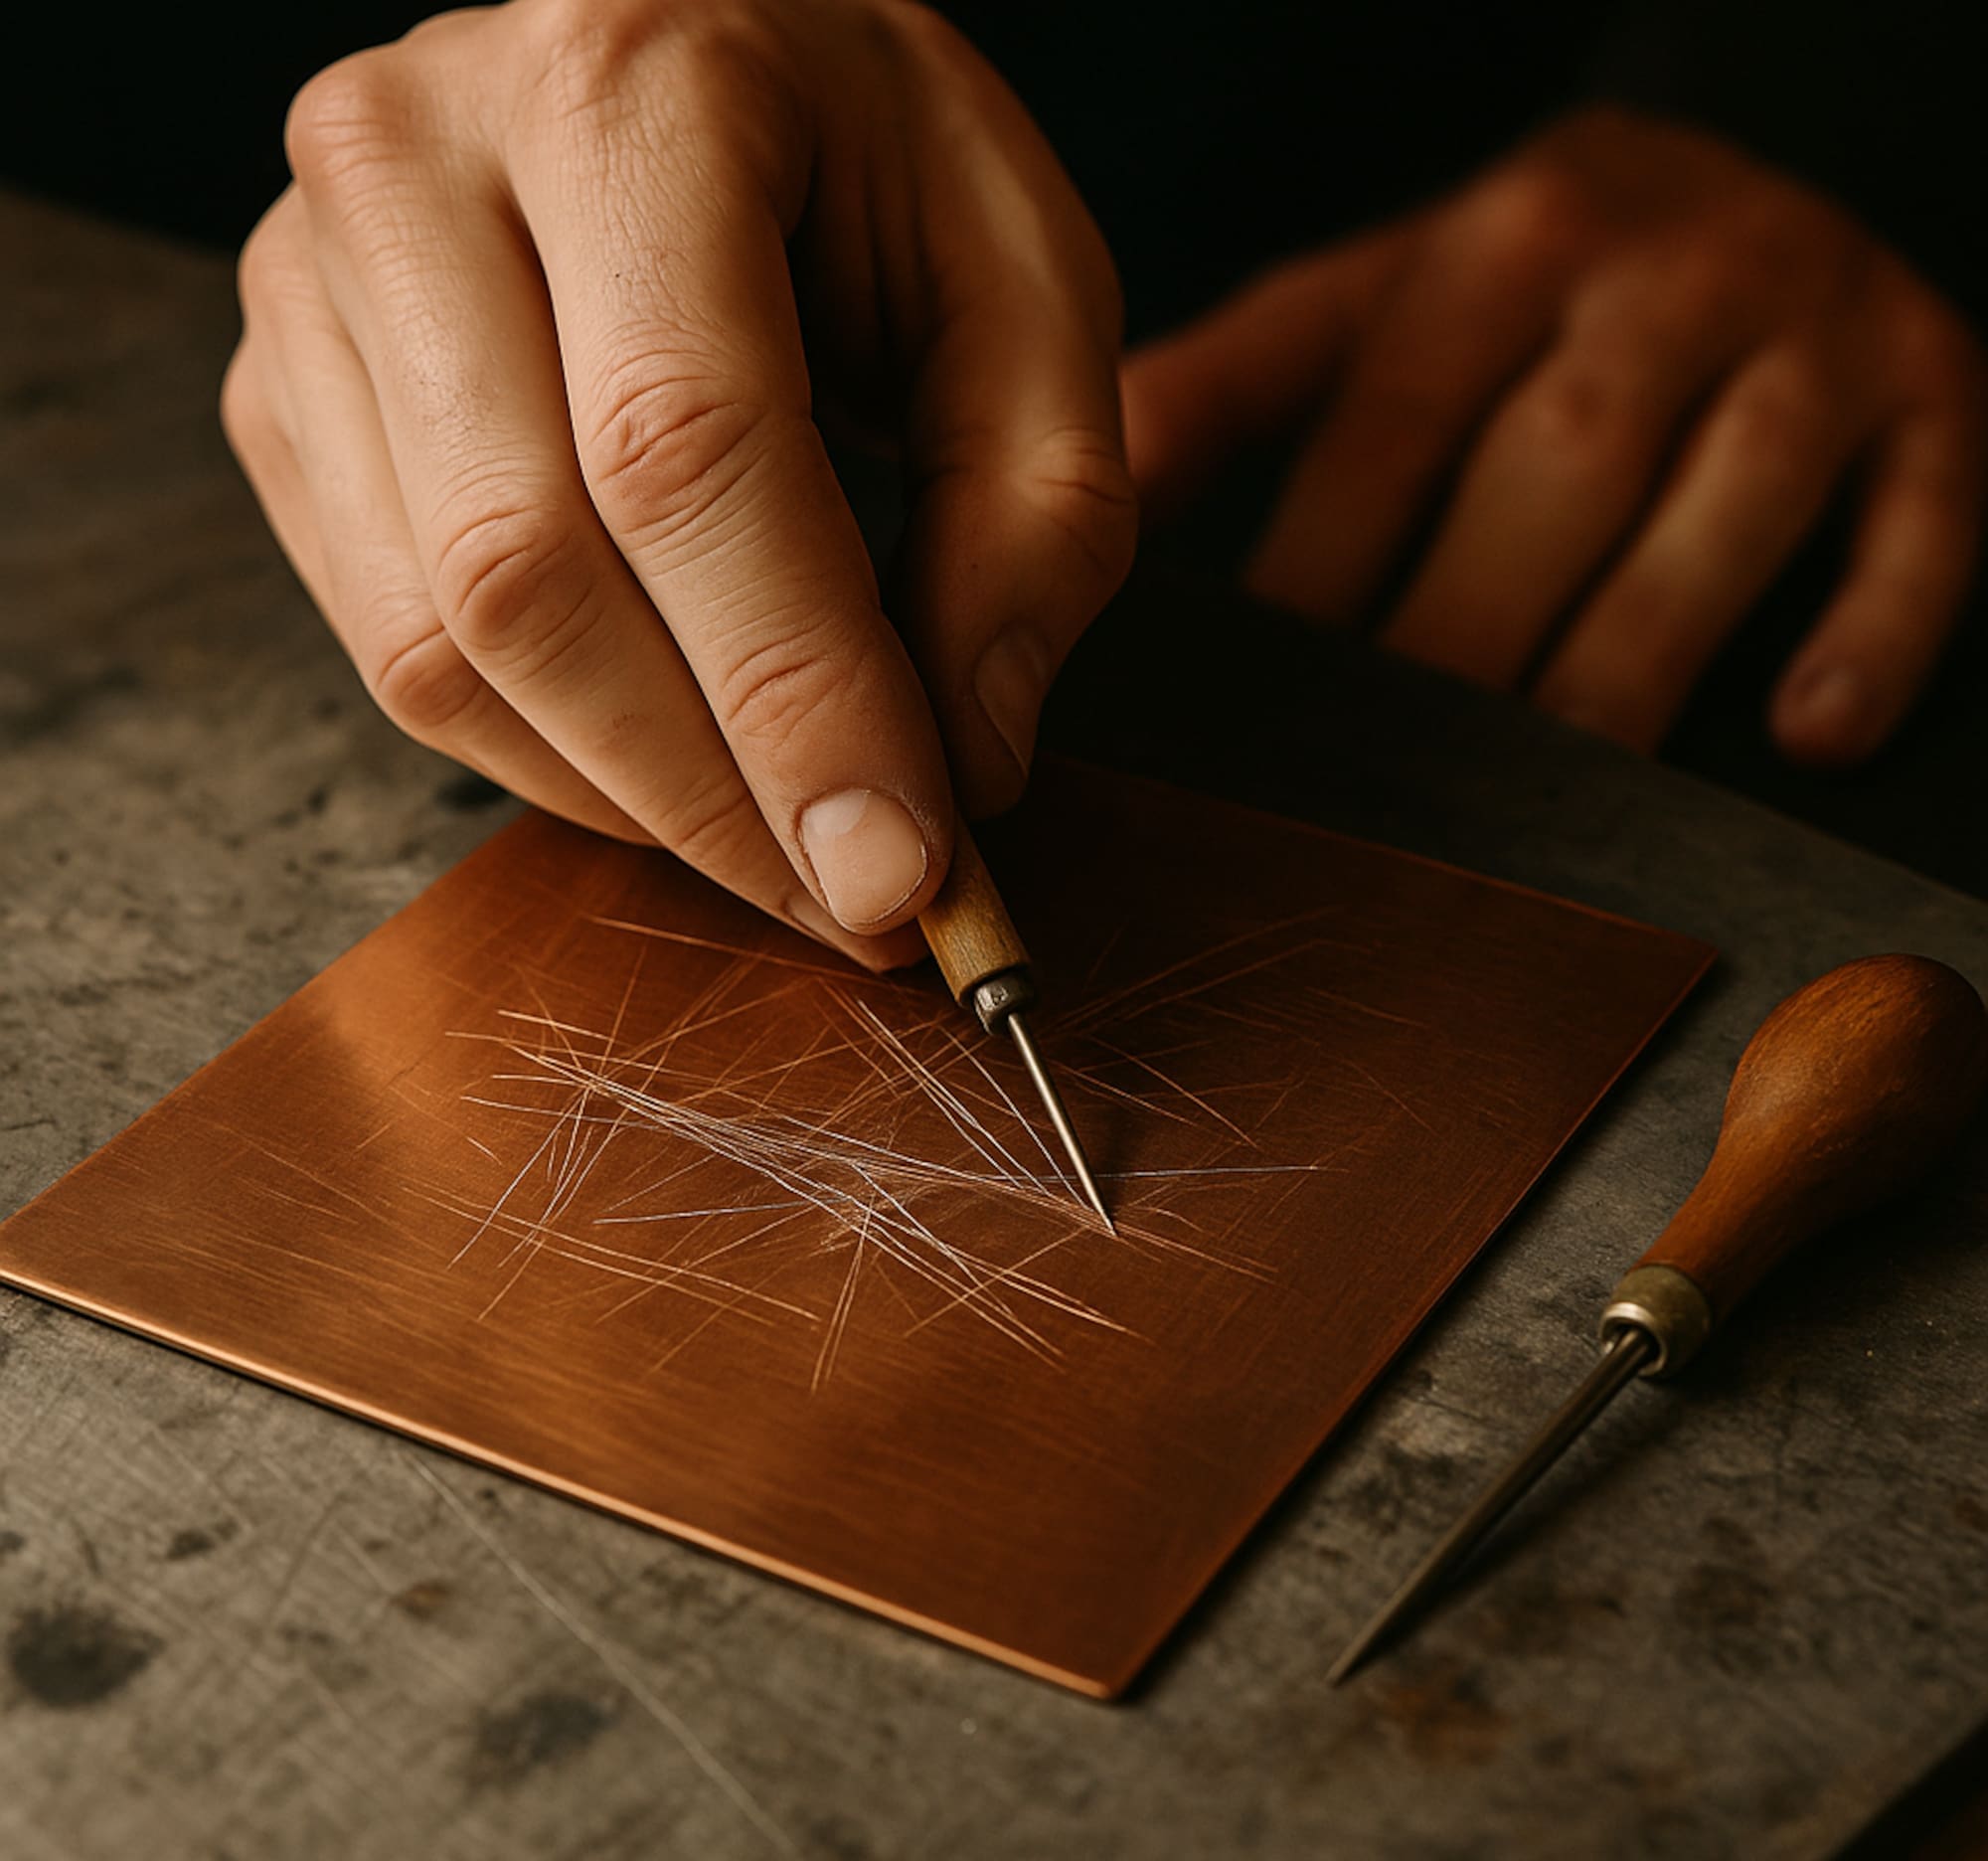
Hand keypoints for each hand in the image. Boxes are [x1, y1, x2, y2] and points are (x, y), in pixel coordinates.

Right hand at [223, 0, 1133, 963]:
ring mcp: (315, 281)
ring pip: (442, 644)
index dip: (797, 701)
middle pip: (533, 574)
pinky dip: (547, 756)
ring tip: (781, 837)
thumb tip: (962, 767)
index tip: (898, 873)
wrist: (685, 43)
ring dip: (632, 799)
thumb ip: (1036, 512)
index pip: (686, 454)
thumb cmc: (869, 163)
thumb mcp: (1024, 279)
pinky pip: (393, 650)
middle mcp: (417, 161)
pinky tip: (666, 761)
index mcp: (626, 86)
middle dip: (713, 793)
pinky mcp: (284, 392)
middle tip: (854, 896)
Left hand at [1123, 106, 1985, 764]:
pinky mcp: (1934, 400)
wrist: (1767, 164)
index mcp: (1498, 250)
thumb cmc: (1532, 282)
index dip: (1312, 572)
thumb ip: (1242, 387)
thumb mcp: (1383, 298)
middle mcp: (1660, 276)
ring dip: (1627, 666)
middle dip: (1458, 644)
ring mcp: (1811, 338)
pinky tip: (1803, 738)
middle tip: (1381, 792)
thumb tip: (1090, 498)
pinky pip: (1922, 528)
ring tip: (1551, 799)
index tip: (1247, 707)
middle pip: (1550, 477)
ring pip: (1715, 517)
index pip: (1386, 426)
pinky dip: (1872, 633)